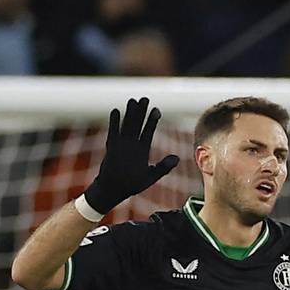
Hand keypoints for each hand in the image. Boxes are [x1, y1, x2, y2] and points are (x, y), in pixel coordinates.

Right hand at [84, 97, 181, 214]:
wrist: (114, 190)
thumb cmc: (132, 184)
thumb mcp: (151, 176)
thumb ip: (163, 167)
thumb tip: (177, 158)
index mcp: (141, 150)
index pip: (148, 132)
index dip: (152, 121)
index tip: (157, 110)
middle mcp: (132, 145)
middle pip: (137, 124)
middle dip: (141, 112)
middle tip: (145, 98)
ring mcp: (121, 145)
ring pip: (126, 126)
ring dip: (129, 114)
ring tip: (132, 100)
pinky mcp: (111, 148)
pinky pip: (113, 133)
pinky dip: (114, 123)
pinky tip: (115, 111)